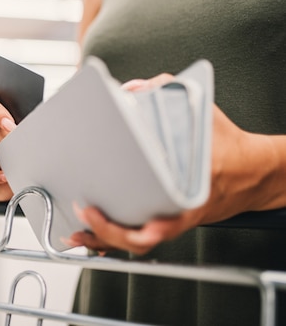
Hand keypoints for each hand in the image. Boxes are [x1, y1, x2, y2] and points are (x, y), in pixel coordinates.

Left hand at [64, 75, 283, 254]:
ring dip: (105, 240)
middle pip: (141, 236)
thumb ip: (167, 94)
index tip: (115, 215)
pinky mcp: (167, 221)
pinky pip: (138, 237)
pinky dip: (114, 238)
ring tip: (79, 232)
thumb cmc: (227, 146)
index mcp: (190, 190)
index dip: (142, 224)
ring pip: (136, 243)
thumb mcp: (201, 112)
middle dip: (109, 230)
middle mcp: (180, 212)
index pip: (165, 217)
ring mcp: (172, 220)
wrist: (252, 171)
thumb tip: (134, 89)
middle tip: (86, 211)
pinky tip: (93, 235)